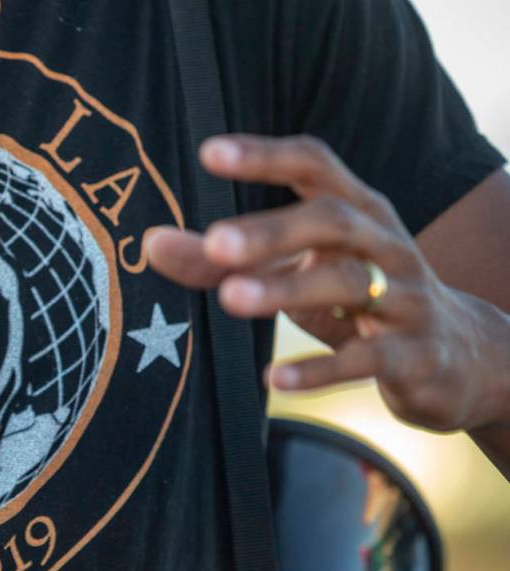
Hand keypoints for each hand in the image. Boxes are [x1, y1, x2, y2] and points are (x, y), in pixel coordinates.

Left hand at [147, 134, 509, 435]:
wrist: (458, 356)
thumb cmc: (358, 298)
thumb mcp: (297, 271)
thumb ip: (223, 261)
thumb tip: (151, 245)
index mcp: (356, 211)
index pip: (314, 166)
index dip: (265, 156)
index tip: (209, 153)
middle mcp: (385, 242)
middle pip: (332, 221)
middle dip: (272, 230)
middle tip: (215, 244)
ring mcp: (405, 297)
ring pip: (349, 283)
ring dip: (288, 290)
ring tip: (232, 299)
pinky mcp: (413, 353)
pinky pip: (367, 357)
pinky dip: (319, 369)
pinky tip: (273, 379)